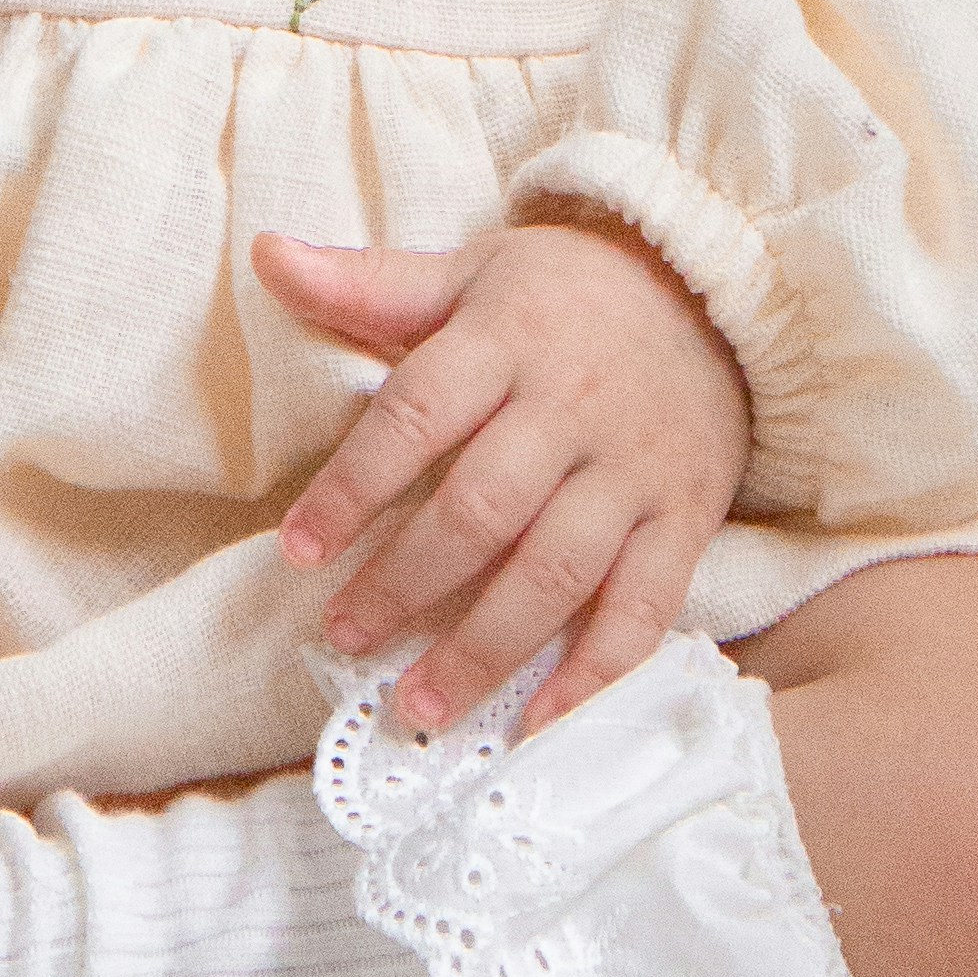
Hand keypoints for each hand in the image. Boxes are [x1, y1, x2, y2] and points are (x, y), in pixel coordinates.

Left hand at [260, 215, 749, 736]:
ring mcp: (633, 470)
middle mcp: (572, 406)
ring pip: (555, 569)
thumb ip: (367, 284)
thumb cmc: (565, 295)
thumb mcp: (469, 272)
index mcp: (507, 339)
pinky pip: (643, 607)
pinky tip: (538, 722)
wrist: (711, 292)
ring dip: (485, 645)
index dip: (354, 484)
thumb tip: (266, 254)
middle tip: (344, 633)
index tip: (298, 547)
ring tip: (419, 702)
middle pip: (484, 506)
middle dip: (407, 580)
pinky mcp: (684, 519)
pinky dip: (594, 674)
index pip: (418, 413)